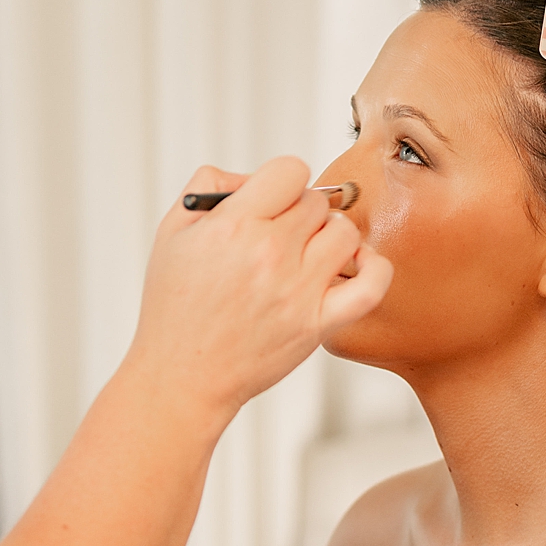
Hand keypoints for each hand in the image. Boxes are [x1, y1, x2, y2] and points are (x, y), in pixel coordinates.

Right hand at [129, 157, 391, 422]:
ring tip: (307, 253)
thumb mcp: (172, 233)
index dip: (282, 181)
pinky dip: (373, 267)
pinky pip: (371, 284)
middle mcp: (270, 254)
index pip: (291, 170)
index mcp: (234, 225)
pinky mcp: (317, 324)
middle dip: (299, 212)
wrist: (182, 375)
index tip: (272, 201)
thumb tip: (253, 176)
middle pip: (318, 203)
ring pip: (345, 234)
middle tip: (279, 235)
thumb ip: (209, 187)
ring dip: (329, 237)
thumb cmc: (175, 307)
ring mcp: (297, 291)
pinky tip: (354, 265)